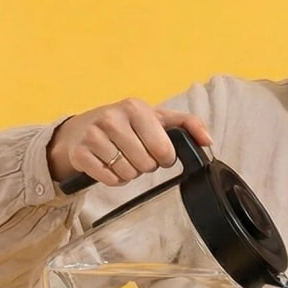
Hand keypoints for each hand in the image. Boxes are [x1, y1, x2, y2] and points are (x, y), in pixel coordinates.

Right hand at [47, 98, 211, 186]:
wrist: (79, 130)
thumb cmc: (125, 125)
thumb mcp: (157, 118)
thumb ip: (188, 124)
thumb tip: (208, 141)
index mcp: (135, 107)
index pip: (164, 149)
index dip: (166, 157)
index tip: (158, 152)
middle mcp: (111, 118)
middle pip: (146, 164)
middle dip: (147, 165)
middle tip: (137, 154)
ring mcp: (92, 135)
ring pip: (128, 173)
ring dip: (130, 172)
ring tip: (123, 158)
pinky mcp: (79, 154)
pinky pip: (110, 180)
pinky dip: (114, 179)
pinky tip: (109, 165)